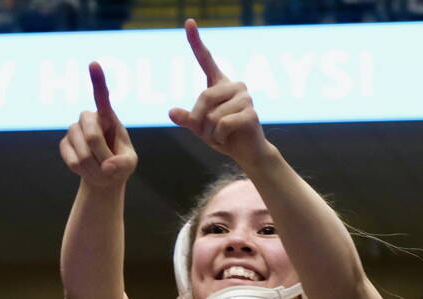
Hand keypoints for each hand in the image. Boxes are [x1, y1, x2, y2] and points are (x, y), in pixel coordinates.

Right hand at [59, 62, 137, 188]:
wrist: (103, 175)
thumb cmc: (120, 163)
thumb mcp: (130, 164)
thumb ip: (124, 164)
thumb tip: (107, 167)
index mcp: (108, 117)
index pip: (102, 96)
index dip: (97, 80)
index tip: (94, 63)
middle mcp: (89, 118)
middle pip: (93, 136)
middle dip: (104, 157)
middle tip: (111, 167)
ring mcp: (74, 129)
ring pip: (83, 153)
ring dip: (95, 168)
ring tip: (101, 169)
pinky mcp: (64, 144)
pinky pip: (73, 161)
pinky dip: (84, 172)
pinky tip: (88, 169)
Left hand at [168, 22, 270, 165]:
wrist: (247, 153)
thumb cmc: (223, 136)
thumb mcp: (199, 126)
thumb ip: (187, 118)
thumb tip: (171, 112)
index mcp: (219, 83)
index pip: (205, 58)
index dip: (196, 41)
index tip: (189, 21)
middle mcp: (235, 85)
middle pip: (204, 96)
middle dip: (198, 119)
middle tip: (203, 133)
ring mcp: (246, 98)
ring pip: (213, 114)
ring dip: (209, 131)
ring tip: (218, 136)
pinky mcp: (251, 114)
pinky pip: (223, 124)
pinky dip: (219, 137)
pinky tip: (226, 139)